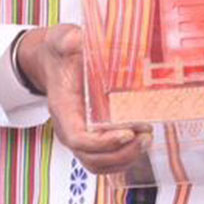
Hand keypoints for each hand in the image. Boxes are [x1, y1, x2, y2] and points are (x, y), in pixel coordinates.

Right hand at [15, 24, 149, 173]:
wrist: (56, 60)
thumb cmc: (62, 53)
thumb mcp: (63, 40)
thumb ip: (68, 40)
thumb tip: (77, 40)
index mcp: (63, 109)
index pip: (77, 138)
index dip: (101, 142)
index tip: (126, 133)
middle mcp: (70, 128)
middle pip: (91, 158)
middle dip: (121, 154)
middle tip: (146, 136)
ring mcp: (82, 135)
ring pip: (100, 163)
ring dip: (126, 158)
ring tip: (147, 139)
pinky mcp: (94, 135)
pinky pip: (107, 158)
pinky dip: (126, 156)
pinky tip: (142, 141)